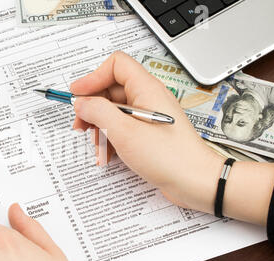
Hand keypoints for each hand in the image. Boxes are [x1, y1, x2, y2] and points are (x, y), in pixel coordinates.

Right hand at [70, 51, 224, 213]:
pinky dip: (111, 140)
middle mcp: (148, 98)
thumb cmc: (170, 157)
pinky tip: (107, 156)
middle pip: (111, 91)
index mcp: (146, 89)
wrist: (195, 181)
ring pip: (114, 112)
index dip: (93, 77)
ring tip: (97, 146)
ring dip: (100, 128)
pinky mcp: (148, 133)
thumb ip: (98, 112)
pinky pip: (123, 128)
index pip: (116, 66)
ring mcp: (148, 116)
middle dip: (92, 108)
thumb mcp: (124, 132)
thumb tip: (82, 102)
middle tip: (81, 125)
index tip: (78, 94)